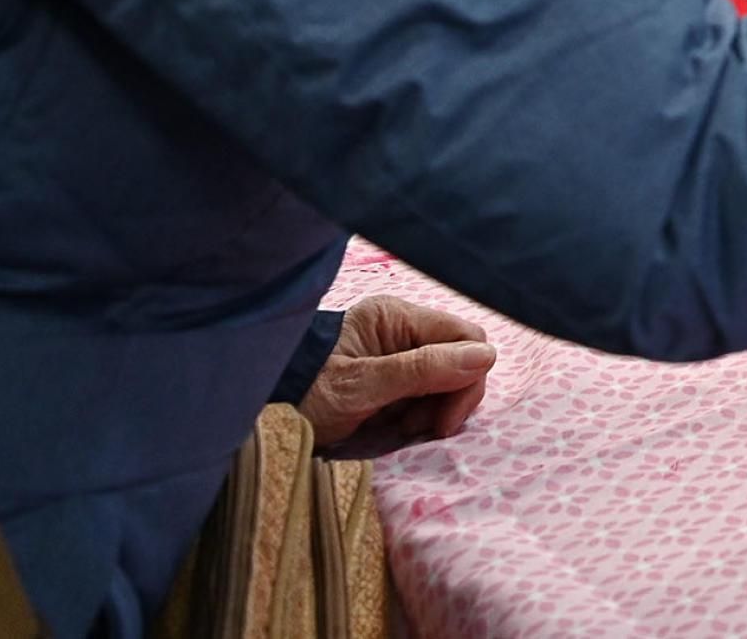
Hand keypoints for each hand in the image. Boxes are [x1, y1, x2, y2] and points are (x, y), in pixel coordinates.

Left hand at [299, 296, 495, 459]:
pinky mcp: (393, 375)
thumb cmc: (305, 393)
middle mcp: (403, 328)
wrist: (259, 407)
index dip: (467, 380)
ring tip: (402, 428)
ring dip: (435, 409)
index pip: (466, 338)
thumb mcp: (360, 387)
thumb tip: (486, 357)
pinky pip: (428, 390)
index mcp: (398, 317)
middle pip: (462, 358)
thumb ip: (422, 370)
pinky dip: (421, 412)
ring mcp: (399, 351)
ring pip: (448, 378)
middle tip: (420, 429)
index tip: (442, 422)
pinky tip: (398, 425)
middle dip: (450, 398)